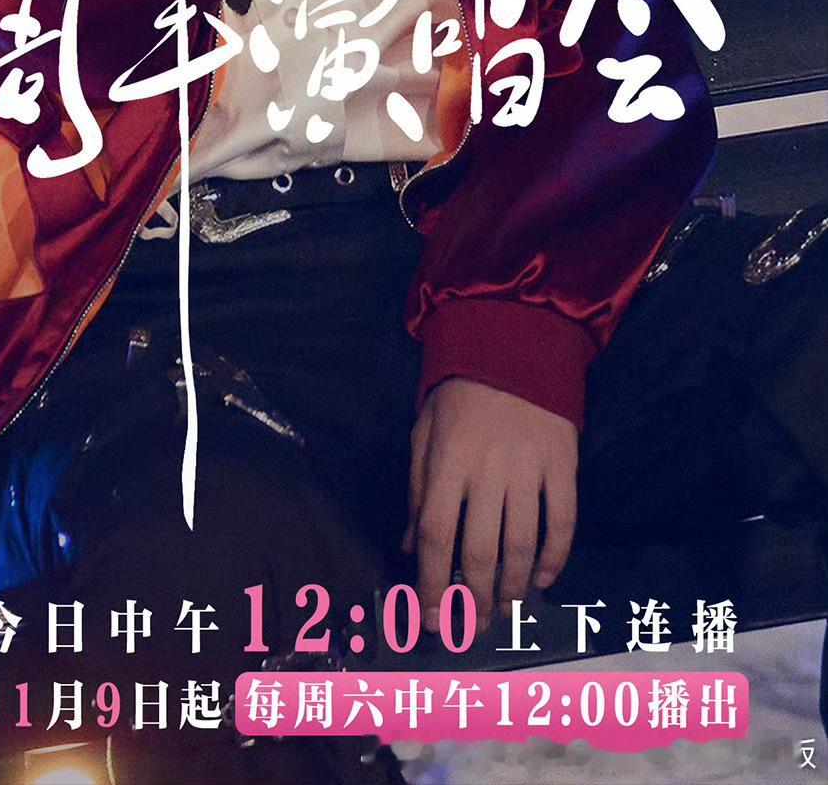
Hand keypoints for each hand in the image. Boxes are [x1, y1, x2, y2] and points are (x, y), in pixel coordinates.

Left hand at [402, 378, 577, 627]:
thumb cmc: (460, 394)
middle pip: (478, 549)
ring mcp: (529, 468)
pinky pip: (563, 521)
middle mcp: (487, 469)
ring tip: (505, 607)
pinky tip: (544, 579)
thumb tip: (408, 547)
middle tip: (472, 626)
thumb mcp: (425, 432)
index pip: (434, 533)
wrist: (514, 344)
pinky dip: (556, 557)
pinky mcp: (562, 464)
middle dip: (473, 598)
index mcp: (447, 461)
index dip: (431, 581)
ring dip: (512, 586)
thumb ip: (417, 489)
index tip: (431, 618)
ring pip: (522, 544)